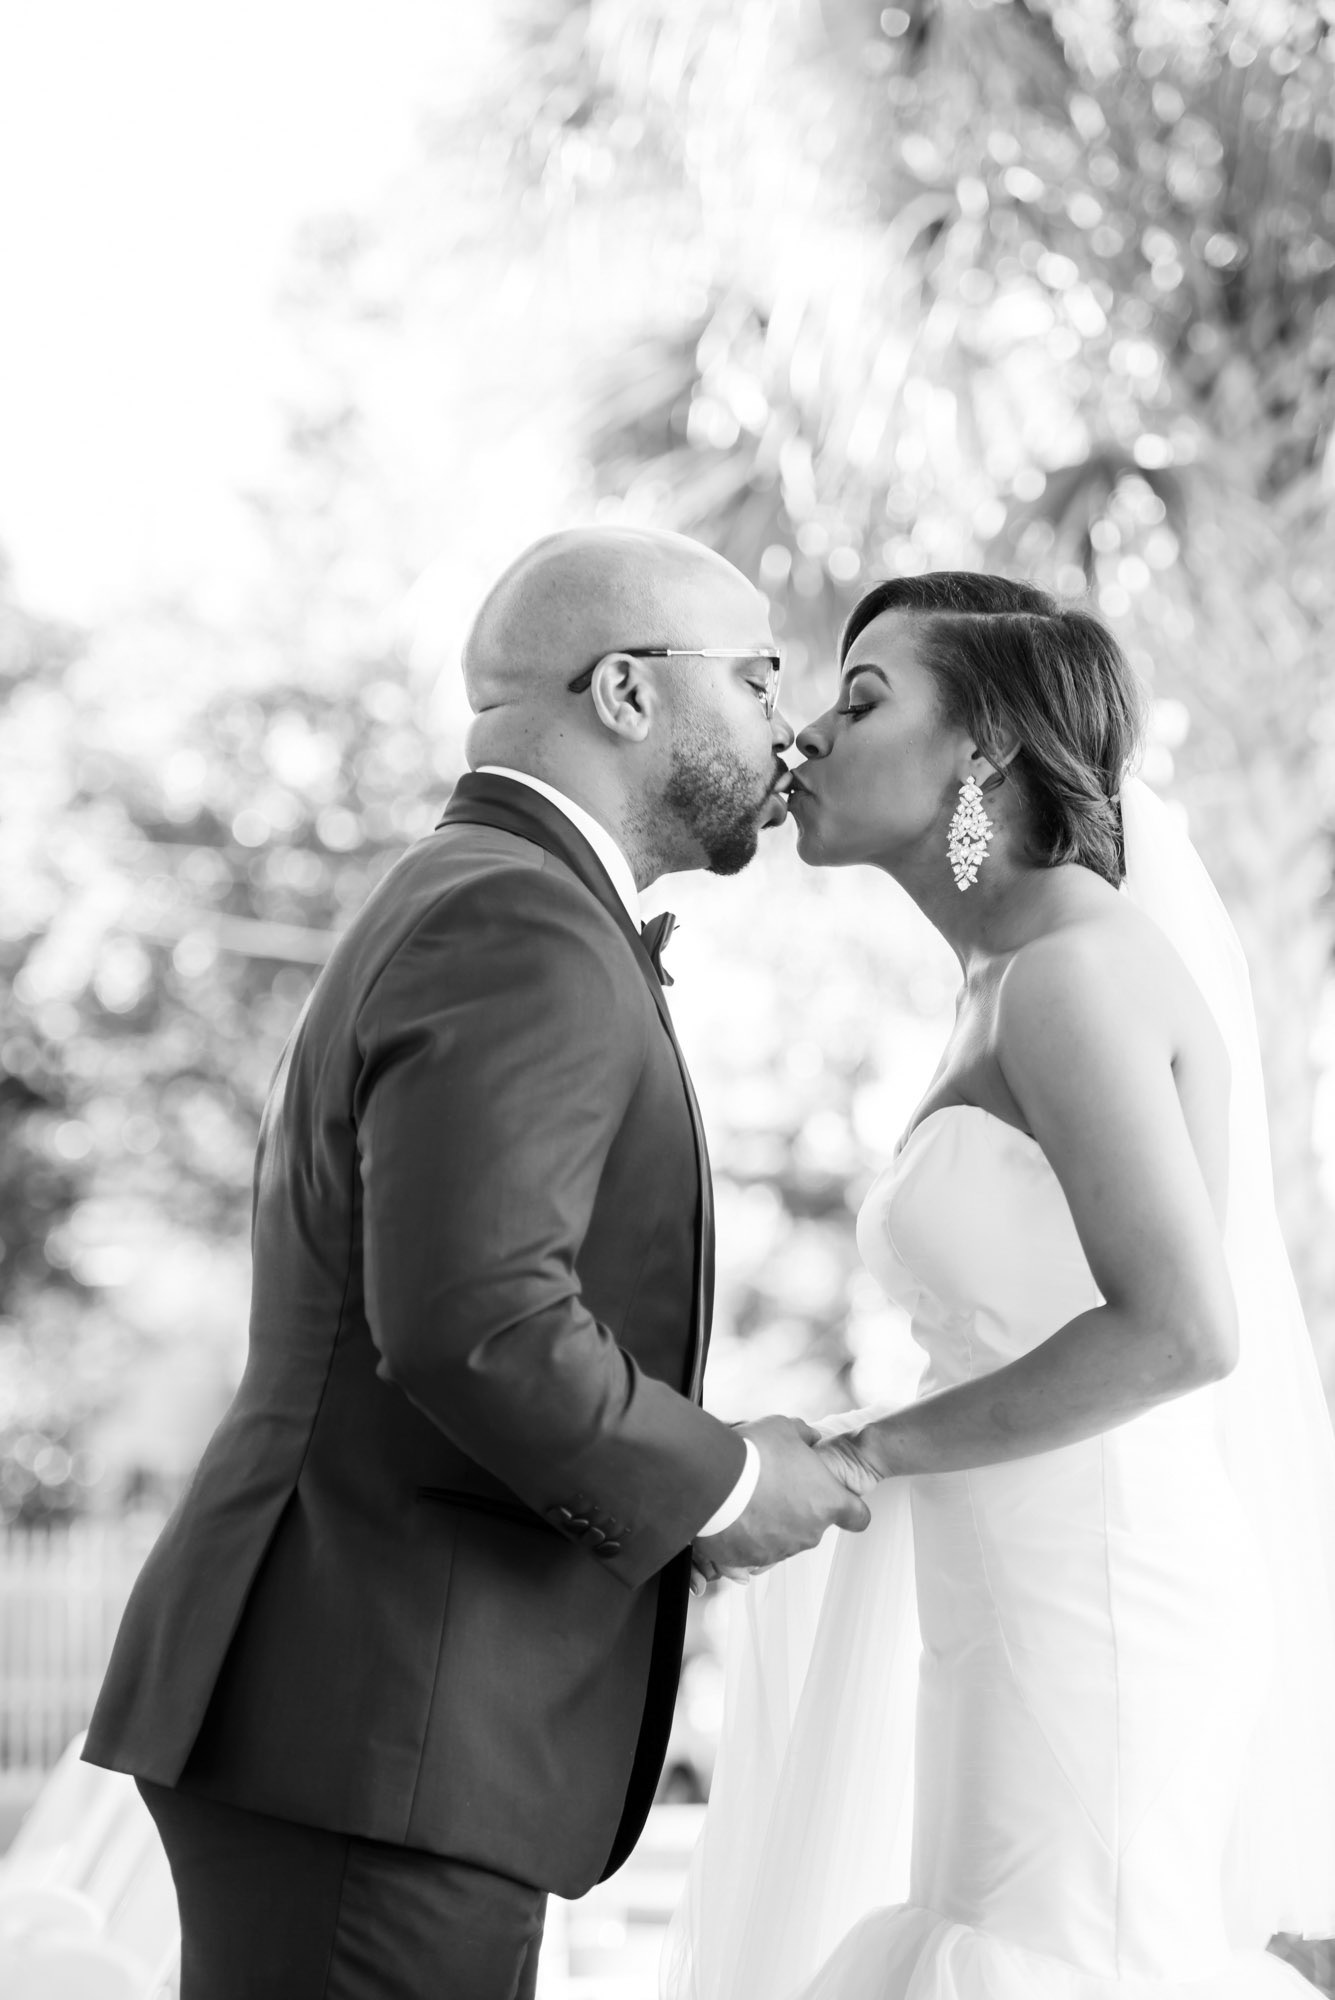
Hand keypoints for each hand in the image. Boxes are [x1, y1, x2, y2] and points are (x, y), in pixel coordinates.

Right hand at [692, 1414, 870, 1581]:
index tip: (840, 1501)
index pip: (858, 1517)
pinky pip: (755, 1550)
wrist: (713, 1480)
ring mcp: (780, 1549)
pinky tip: (735, 1515)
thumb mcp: (785, 1429)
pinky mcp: (751, 1559)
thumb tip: (809, 1438)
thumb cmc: (753, 1455)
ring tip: (751, 1499)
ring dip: (774, 1523)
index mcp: (827, 1502)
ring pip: (785, 1539)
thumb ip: (805, 1437)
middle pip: (815, 1526)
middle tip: (777, 1487)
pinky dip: (749, 1536)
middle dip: (800, 1509)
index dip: (850, 1508)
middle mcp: (809, 1532)